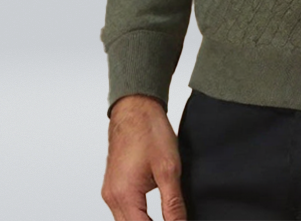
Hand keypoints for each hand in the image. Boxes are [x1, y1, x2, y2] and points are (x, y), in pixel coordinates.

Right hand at [101, 94, 186, 220]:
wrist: (135, 108)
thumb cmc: (149, 131)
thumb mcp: (169, 169)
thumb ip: (173, 203)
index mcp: (124, 194)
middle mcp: (112, 197)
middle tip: (173, 220)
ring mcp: (110, 192)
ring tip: (166, 217)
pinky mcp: (112, 186)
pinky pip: (122, 212)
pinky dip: (137, 216)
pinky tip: (152, 214)